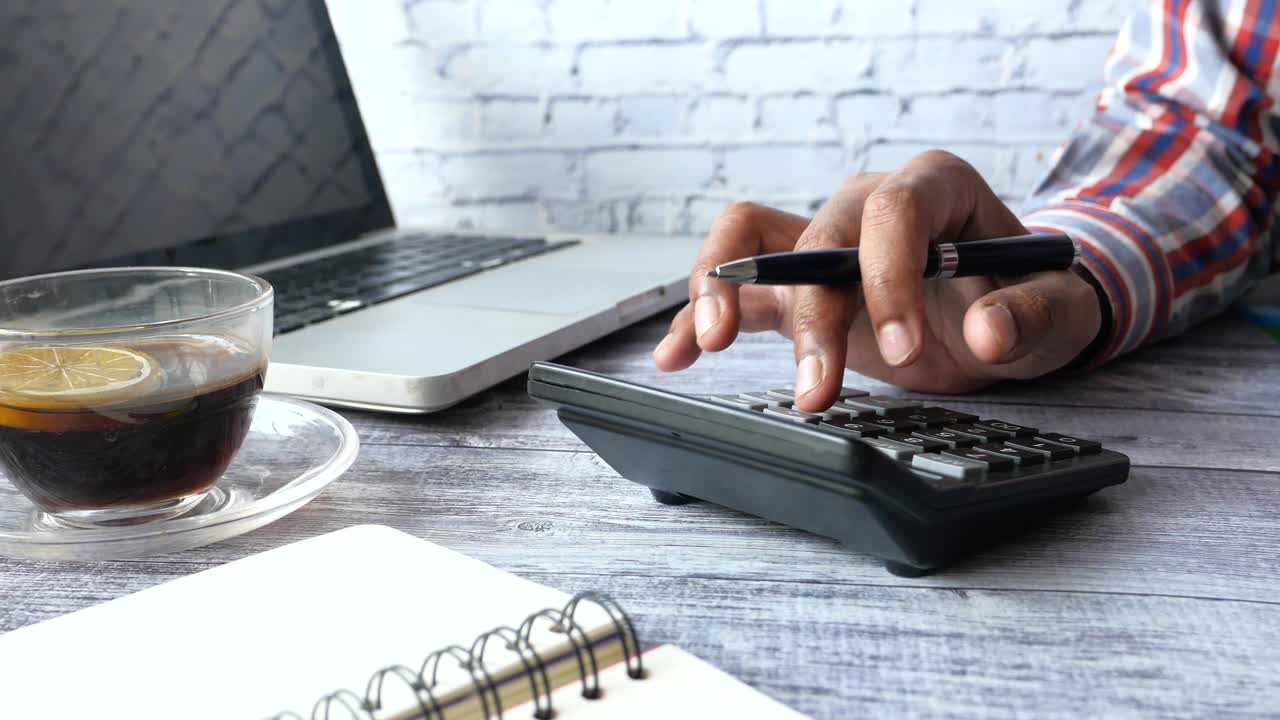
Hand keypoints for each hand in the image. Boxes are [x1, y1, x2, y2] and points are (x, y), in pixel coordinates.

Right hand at [653, 150, 1101, 412]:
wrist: (1004, 310)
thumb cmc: (1028, 297)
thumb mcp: (1058, 309)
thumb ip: (1033, 315)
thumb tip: (987, 330)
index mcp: (934, 188)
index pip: (891, 210)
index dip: (888, 275)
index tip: (904, 349)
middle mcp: (866, 205)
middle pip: (812, 238)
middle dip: (811, 315)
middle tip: (817, 390)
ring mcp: (823, 244)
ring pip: (747, 239)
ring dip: (725, 291)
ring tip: (711, 345)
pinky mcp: (795, 288)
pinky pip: (736, 289)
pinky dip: (700, 319)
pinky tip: (676, 357)